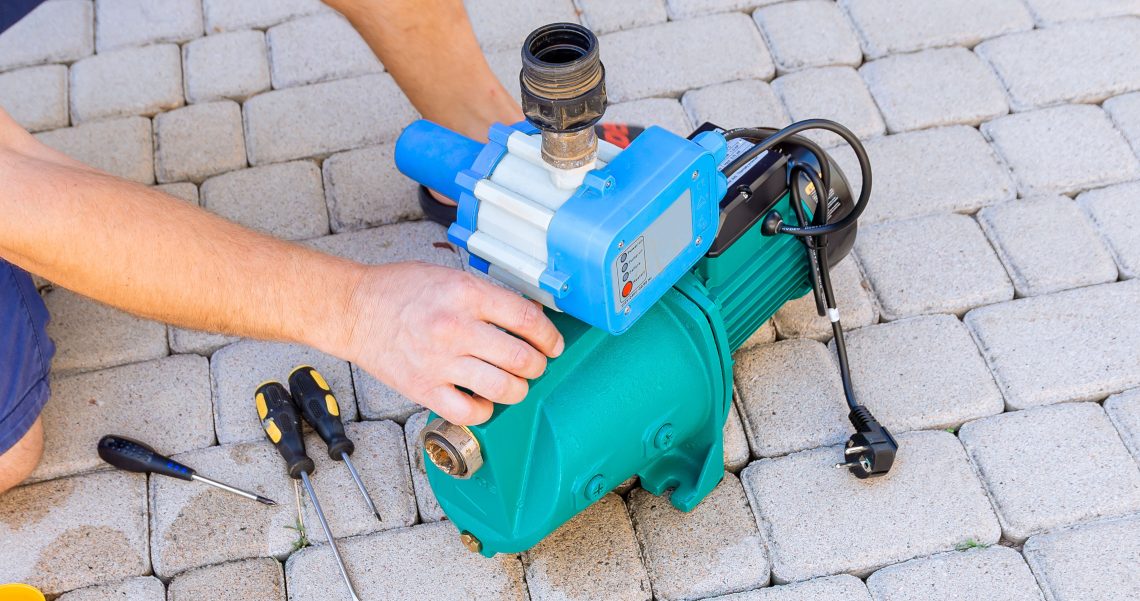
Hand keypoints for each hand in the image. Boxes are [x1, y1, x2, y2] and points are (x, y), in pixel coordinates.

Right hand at [341, 261, 563, 424]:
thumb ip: (490, 296)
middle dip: (538, 365)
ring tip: (515, 384)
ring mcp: (440, 362)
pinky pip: (470, 412)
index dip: (549, 336)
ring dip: (518, 389)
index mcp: (466, 295)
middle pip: (521, 358)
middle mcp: (455, 328)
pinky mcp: (424, 389)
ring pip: (503, 389)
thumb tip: (531, 316)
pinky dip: (485, 410)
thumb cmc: (401, 290)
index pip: (527, 320)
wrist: (354, 310)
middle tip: (536, 365)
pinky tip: (483, 399)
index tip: (553, 345)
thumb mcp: (451, 277)